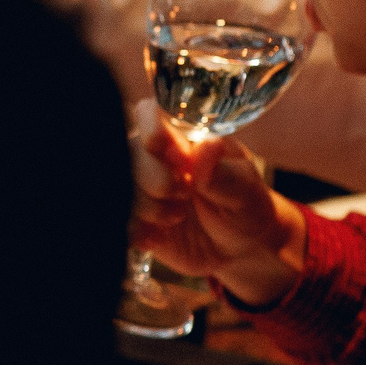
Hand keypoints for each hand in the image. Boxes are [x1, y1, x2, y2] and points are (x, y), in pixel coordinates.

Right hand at [127, 101, 308, 306]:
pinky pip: (119, 220)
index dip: (149, 127)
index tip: (166, 149)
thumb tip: (206, 146)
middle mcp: (154, 159)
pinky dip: (136, 231)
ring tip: (176, 217)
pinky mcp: (132, 220)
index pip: (148, 114)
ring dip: (147, 206)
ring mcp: (139, 189)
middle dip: (152, 176)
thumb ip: (224, 173)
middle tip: (183, 193)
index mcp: (181, 137)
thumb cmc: (246, 207)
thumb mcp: (246, 190)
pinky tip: (159, 236)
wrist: (240, 250)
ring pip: (119, 188)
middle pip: (127, 152)